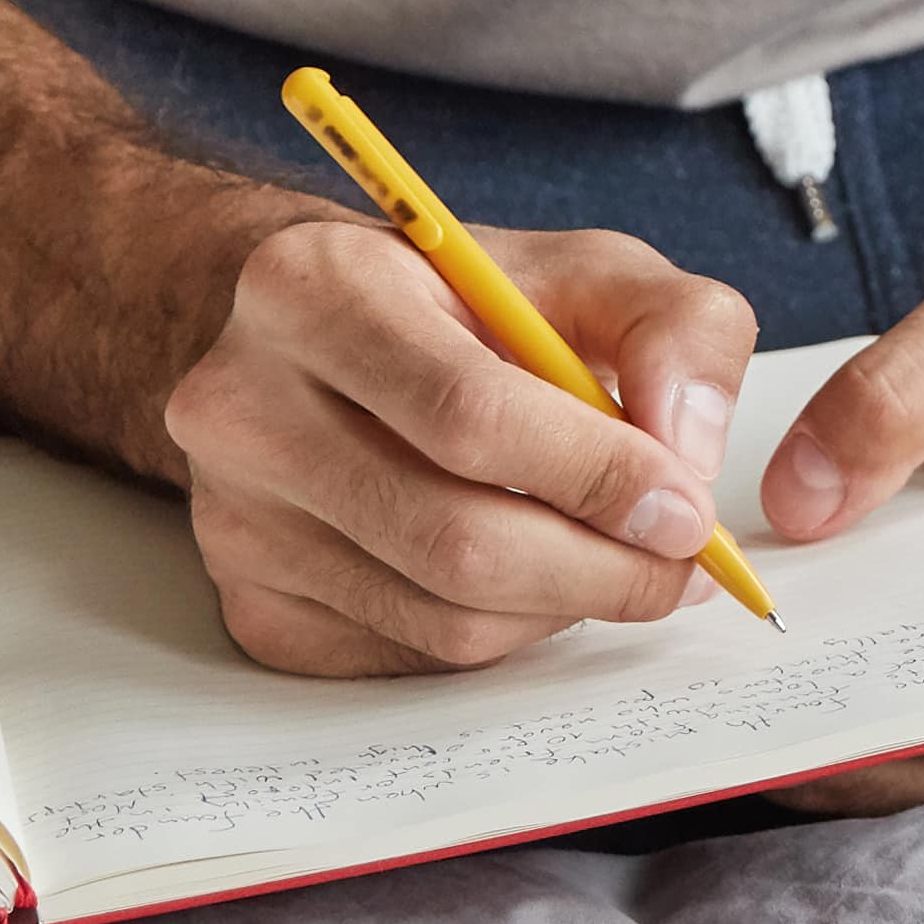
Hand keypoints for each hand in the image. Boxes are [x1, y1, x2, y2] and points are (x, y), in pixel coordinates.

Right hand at [152, 203, 756, 679]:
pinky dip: (499, 631)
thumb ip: (672, 328)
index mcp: (316, 290)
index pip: (469, 415)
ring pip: (440, 617)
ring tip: (614, 562)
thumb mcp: (580, 270)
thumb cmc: (452, 305)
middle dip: (600, 570)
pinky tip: (525, 576)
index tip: (685, 510)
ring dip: (560, 608)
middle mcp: (243, 407)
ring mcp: (234, 518)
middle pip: (453, 539)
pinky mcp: (250, 602)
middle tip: (678, 567)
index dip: (598, 477)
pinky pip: (410, 654)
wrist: (308, 343)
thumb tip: (689, 455)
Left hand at [758, 243, 923, 794]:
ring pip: (889, 780)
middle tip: (733, 631)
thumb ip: (894, 390)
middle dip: (811, 688)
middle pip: (904, 740)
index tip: (767, 605)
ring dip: (813, 724)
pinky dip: (839, 739)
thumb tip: (796, 504)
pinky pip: (901, 787)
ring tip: (759, 649)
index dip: (840, 645)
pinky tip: (805, 671)